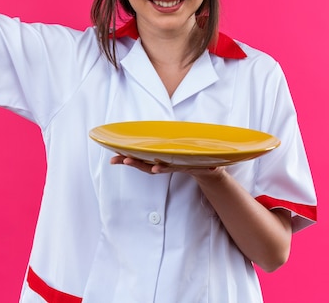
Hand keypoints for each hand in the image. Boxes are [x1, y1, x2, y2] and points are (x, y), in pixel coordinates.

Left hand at [110, 155, 225, 178]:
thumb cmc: (207, 165)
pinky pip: (144, 161)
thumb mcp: (211, 167)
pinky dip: (132, 159)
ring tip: (115, 160)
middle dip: (136, 164)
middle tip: (123, 160)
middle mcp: (170, 166)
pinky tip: (120, 158)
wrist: (205, 171)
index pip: (170, 168)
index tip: (154, 168)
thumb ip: (212, 168)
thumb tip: (213, 169)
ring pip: (144, 164)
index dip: (162, 169)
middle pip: (150, 166)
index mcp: (181, 166)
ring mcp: (163, 164)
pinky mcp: (160, 161)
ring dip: (129, 161)